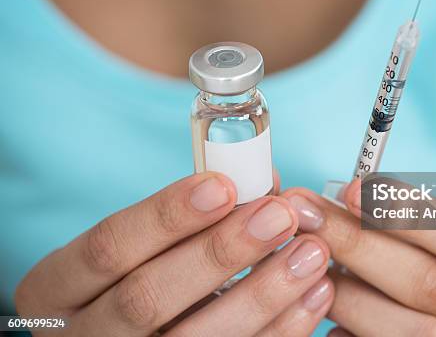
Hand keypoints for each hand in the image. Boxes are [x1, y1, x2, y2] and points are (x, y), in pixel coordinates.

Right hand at [16, 173, 333, 335]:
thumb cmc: (130, 279)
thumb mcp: (133, 249)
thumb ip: (186, 216)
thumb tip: (259, 177)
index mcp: (60, 289)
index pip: (107, 248)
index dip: (166, 216)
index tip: (223, 185)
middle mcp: (85, 335)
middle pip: (148, 297)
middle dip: (220, 253)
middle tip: (279, 215)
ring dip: (262, 294)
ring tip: (311, 253)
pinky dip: (279, 330)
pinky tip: (313, 296)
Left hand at [283, 180, 435, 335]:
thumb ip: (420, 225)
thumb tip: (349, 195)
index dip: (410, 214)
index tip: (353, 188)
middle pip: (431, 285)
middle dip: (360, 244)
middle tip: (307, 216)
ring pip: (411, 331)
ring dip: (349, 295)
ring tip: (308, 266)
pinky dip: (351, 334)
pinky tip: (326, 312)